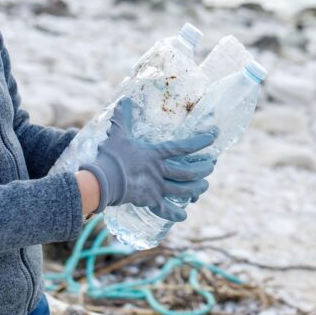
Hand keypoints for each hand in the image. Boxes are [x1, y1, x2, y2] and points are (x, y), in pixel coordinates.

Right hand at [79, 97, 217, 221]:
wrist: (102, 180)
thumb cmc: (111, 156)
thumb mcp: (118, 134)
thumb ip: (124, 118)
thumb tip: (125, 99)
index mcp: (155, 154)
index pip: (182, 147)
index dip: (199, 142)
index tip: (212, 138)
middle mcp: (159, 171)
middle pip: (188, 172)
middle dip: (203, 170)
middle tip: (211, 167)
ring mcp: (156, 187)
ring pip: (183, 191)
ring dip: (196, 189)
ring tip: (204, 187)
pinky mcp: (149, 201)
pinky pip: (165, 209)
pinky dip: (175, 213)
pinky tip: (184, 215)